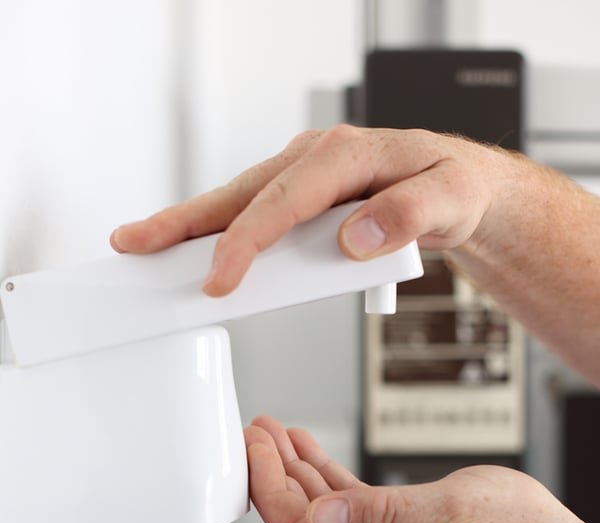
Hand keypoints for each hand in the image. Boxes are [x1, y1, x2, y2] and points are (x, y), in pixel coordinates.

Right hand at [110, 126, 512, 295]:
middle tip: (137, 244)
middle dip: (184, 222)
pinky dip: (217, 231)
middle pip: (239, 193)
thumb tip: (353, 237)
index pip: (282, 201)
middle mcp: (316, 159)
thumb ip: (407, 215)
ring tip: (146, 247)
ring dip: (189, 226)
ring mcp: (304, 176)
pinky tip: (193, 250)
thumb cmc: (453, 190)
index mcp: (346, 155)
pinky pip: (252, 212)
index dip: (245, 242)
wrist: (460, 191)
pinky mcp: (302, 196)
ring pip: (236, 200)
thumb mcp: (448, 200)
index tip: (220, 279)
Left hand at [244, 417, 598, 522]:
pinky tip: (308, 454)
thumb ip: (385, 514)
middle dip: (271, 476)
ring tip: (273, 435)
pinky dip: (322, 480)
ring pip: (318, 516)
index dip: (268, 487)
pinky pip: (344, 512)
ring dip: (292, 474)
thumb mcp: (454, 510)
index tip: (255, 448)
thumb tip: (321, 516)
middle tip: (255, 433)